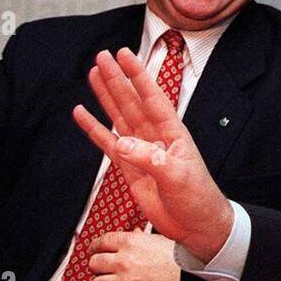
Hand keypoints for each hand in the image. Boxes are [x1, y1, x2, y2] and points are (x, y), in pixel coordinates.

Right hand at [73, 48, 233, 262]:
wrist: (197, 225)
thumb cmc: (198, 198)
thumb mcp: (178, 177)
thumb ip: (151, 160)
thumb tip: (122, 143)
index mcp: (173, 133)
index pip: (152, 97)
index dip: (138, 76)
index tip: (125, 55)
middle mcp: (156, 136)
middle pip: (131, 101)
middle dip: (117, 78)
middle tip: (102, 56)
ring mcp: (141, 150)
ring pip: (119, 116)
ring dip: (106, 96)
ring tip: (93, 74)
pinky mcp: (130, 168)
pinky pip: (108, 143)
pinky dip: (95, 129)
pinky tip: (82, 114)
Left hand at [88, 230, 180, 280]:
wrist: (193, 276)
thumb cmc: (181, 257)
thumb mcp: (160, 239)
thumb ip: (141, 238)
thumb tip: (134, 234)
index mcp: (130, 242)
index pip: (100, 242)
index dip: (95, 247)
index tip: (95, 251)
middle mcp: (124, 261)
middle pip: (94, 264)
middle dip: (98, 266)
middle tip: (104, 269)